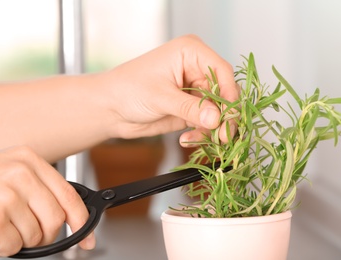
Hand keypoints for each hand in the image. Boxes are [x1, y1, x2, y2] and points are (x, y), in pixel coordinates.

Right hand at [0, 146, 94, 256]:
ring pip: (35, 234)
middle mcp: (17, 172)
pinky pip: (13, 244)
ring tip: (6, 226)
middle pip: (55, 219)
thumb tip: (75, 218)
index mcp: (28, 160)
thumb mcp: (15, 177)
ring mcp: (2, 192)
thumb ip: (42, 192)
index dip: (82, 221)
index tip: (88, 238)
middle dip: (48, 235)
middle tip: (33, 234)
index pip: (68, 195)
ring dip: (23, 239)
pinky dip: (7, 246)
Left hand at [104, 34, 238, 145]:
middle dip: (223, 116)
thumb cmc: (128, 89)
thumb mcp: (161, 97)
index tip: (230, 115)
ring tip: (203, 140)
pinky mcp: (191, 108)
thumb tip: (217, 118)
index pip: (222, 71)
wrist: (110, 108)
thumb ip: (191, 108)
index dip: (229, 94)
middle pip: (224, 93)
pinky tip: (187, 139)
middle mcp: (196, 69)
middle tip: (222, 136)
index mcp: (191, 53)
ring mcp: (194, 89)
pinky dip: (202, 133)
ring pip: (218, 110)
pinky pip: (207, 122)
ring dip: (213, 128)